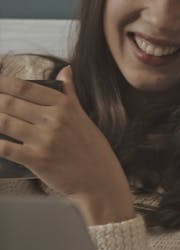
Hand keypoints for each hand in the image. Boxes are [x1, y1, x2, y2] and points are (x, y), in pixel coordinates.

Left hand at [0, 69, 134, 224]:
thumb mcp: (83, 116)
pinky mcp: (37, 160)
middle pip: (12, 103)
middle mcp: (54, 119)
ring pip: (5, 123)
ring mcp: (45, 140)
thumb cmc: (92, 148)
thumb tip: (66, 70)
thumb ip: (70, 92)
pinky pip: (6, 148)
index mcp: (64, 105)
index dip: (4, 82)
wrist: (100, 180)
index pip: (26, 88)